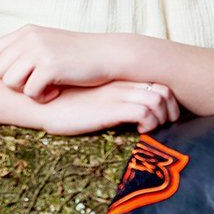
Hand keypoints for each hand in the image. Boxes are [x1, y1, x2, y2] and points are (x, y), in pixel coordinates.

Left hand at [0, 24, 120, 100]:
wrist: (108, 54)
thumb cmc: (78, 55)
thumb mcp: (48, 43)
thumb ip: (25, 50)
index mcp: (26, 31)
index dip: (3, 70)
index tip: (23, 76)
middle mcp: (29, 38)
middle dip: (14, 84)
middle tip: (35, 84)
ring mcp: (39, 51)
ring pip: (10, 82)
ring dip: (26, 91)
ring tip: (46, 89)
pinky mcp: (51, 66)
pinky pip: (30, 92)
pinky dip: (42, 98)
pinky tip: (56, 92)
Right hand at [31, 80, 179, 137]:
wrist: (41, 104)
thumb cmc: (62, 105)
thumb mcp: (90, 101)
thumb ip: (107, 101)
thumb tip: (123, 116)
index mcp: (117, 81)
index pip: (157, 83)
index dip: (168, 100)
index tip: (165, 117)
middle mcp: (121, 85)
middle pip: (164, 91)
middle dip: (172, 111)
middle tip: (166, 126)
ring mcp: (116, 96)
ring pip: (158, 101)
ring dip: (162, 119)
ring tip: (152, 131)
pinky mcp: (109, 109)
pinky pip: (144, 113)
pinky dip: (150, 124)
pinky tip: (140, 132)